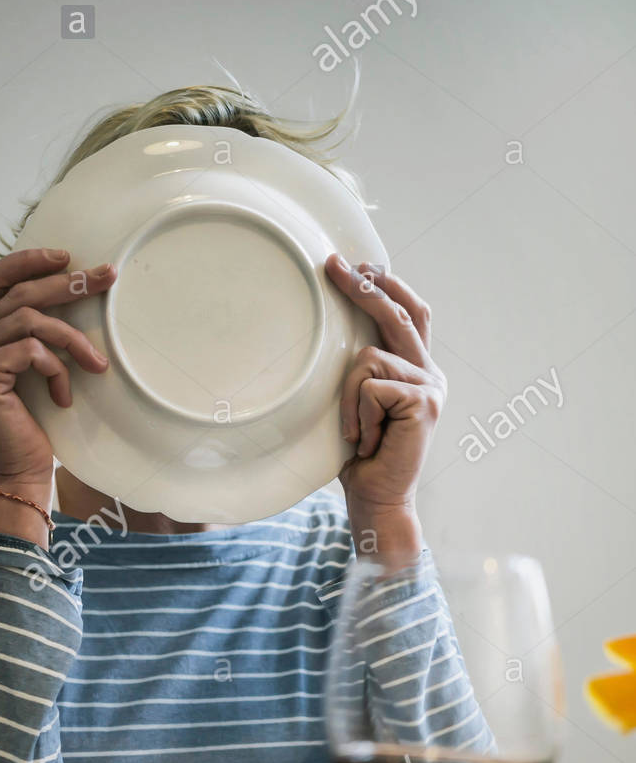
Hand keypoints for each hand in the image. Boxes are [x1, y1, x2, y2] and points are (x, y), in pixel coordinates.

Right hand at [0, 248, 115, 538]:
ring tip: (98, 364)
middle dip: (66, 282)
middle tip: (106, 276)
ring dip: (72, 338)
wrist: (23, 473)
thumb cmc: (38, 425)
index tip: (66, 257)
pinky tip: (65, 396)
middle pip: (17, 293)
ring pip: (28, 320)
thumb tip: (72, 285)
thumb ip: (37, 334)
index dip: (26, 261)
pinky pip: (31, 351)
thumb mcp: (39, 369)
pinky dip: (57, 369)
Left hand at [325, 256, 445, 559]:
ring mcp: (430, 385)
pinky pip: (370, 386)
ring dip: (347, 396)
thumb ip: (359, 370)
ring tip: (354, 431)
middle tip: (333, 265)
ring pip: (368, 356)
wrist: (377, 498)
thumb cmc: (359, 456)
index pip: (408, 312)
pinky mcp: (423, 401)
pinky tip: (365, 441)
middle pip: (398, 313)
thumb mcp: (355, 402)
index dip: (387, 284)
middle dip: (364, 286)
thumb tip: (332, 330)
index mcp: (417, 369)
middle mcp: (429, 373)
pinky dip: (355, 414)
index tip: (358, 263)